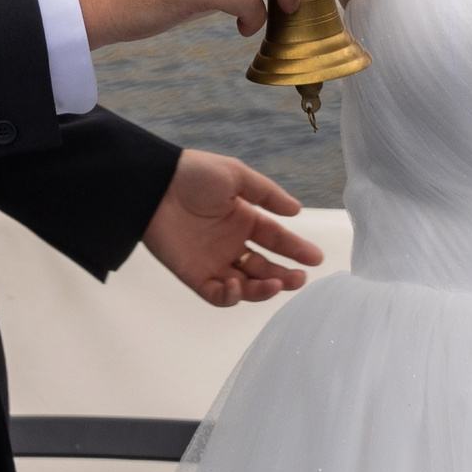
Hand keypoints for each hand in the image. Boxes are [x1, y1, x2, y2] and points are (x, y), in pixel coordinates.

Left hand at [142, 149, 327, 306]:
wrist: (154, 185)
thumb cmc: (194, 174)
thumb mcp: (236, 176)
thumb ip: (267, 195)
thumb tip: (297, 211)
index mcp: (244, 219)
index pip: (276, 239)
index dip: (296, 249)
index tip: (316, 258)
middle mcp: (231, 244)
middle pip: (264, 267)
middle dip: (284, 275)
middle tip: (300, 278)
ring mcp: (213, 261)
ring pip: (245, 285)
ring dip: (262, 289)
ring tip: (276, 283)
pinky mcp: (193, 275)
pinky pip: (216, 294)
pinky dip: (231, 296)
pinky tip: (239, 286)